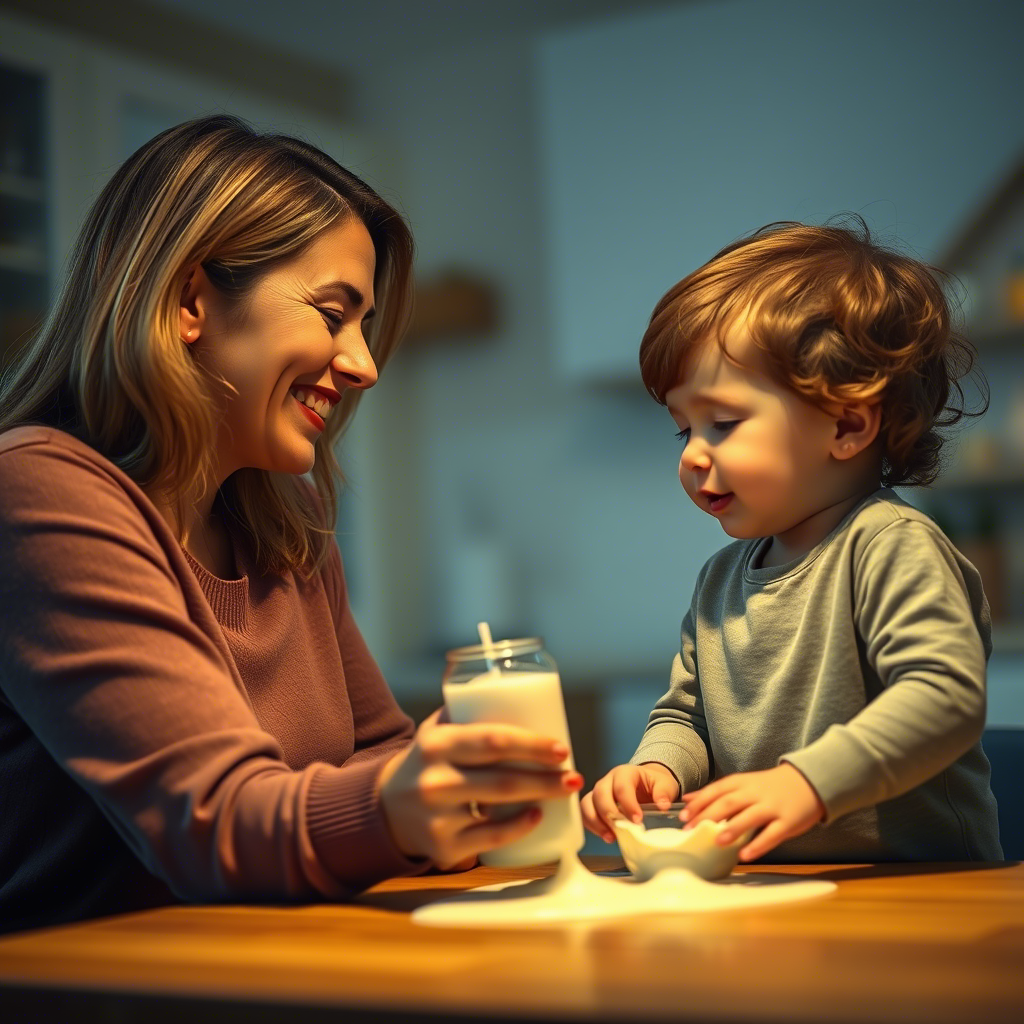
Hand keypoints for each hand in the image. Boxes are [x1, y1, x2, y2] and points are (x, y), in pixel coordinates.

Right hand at [378, 709, 582, 869]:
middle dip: (546, 777)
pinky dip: (518, 828)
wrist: (385, 808)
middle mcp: (434, 780)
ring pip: (499, 809)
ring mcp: (437, 817)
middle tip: (574, 774)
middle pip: (502, 778)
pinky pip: (490, 839)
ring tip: (566, 791)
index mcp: (435, 744)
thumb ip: (467, 710)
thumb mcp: (435, 731)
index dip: (531, 744)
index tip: (560, 747)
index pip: (491, 740)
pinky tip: (537, 817)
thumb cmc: (426, 762)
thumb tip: (520, 691)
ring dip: (541, 799)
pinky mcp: (442, 847)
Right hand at [580, 762, 679, 841]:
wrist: (646, 783)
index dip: (628, 804)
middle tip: (622, 829)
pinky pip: (585, 813)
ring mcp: (598, 791)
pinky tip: (607, 836)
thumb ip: (664, 792)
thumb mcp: (664, 784)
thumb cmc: (654, 783)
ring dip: (597, 822)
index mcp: (625, 772)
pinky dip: (592, 826)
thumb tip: (663, 805)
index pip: (622, 786)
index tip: (638, 820)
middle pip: (600, 794)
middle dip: (609, 813)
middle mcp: (608, 780)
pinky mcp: (594, 804)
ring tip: (611, 837)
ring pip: (588, 803)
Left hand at [680, 763, 824, 861]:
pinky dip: (759, 845)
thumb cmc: (770, 786)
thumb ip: (716, 791)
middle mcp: (755, 793)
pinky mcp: (788, 821)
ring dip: (733, 828)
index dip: (699, 803)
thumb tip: (688, 798)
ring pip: (751, 816)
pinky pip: (772, 834)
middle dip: (708, 815)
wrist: (809, 780)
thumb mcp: (743, 783)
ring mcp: (773, 806)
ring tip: (717, 841)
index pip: (716, 790)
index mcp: (742, 783)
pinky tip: (746, 855)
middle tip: (690, 830)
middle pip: (729, 802)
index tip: (682, 816)